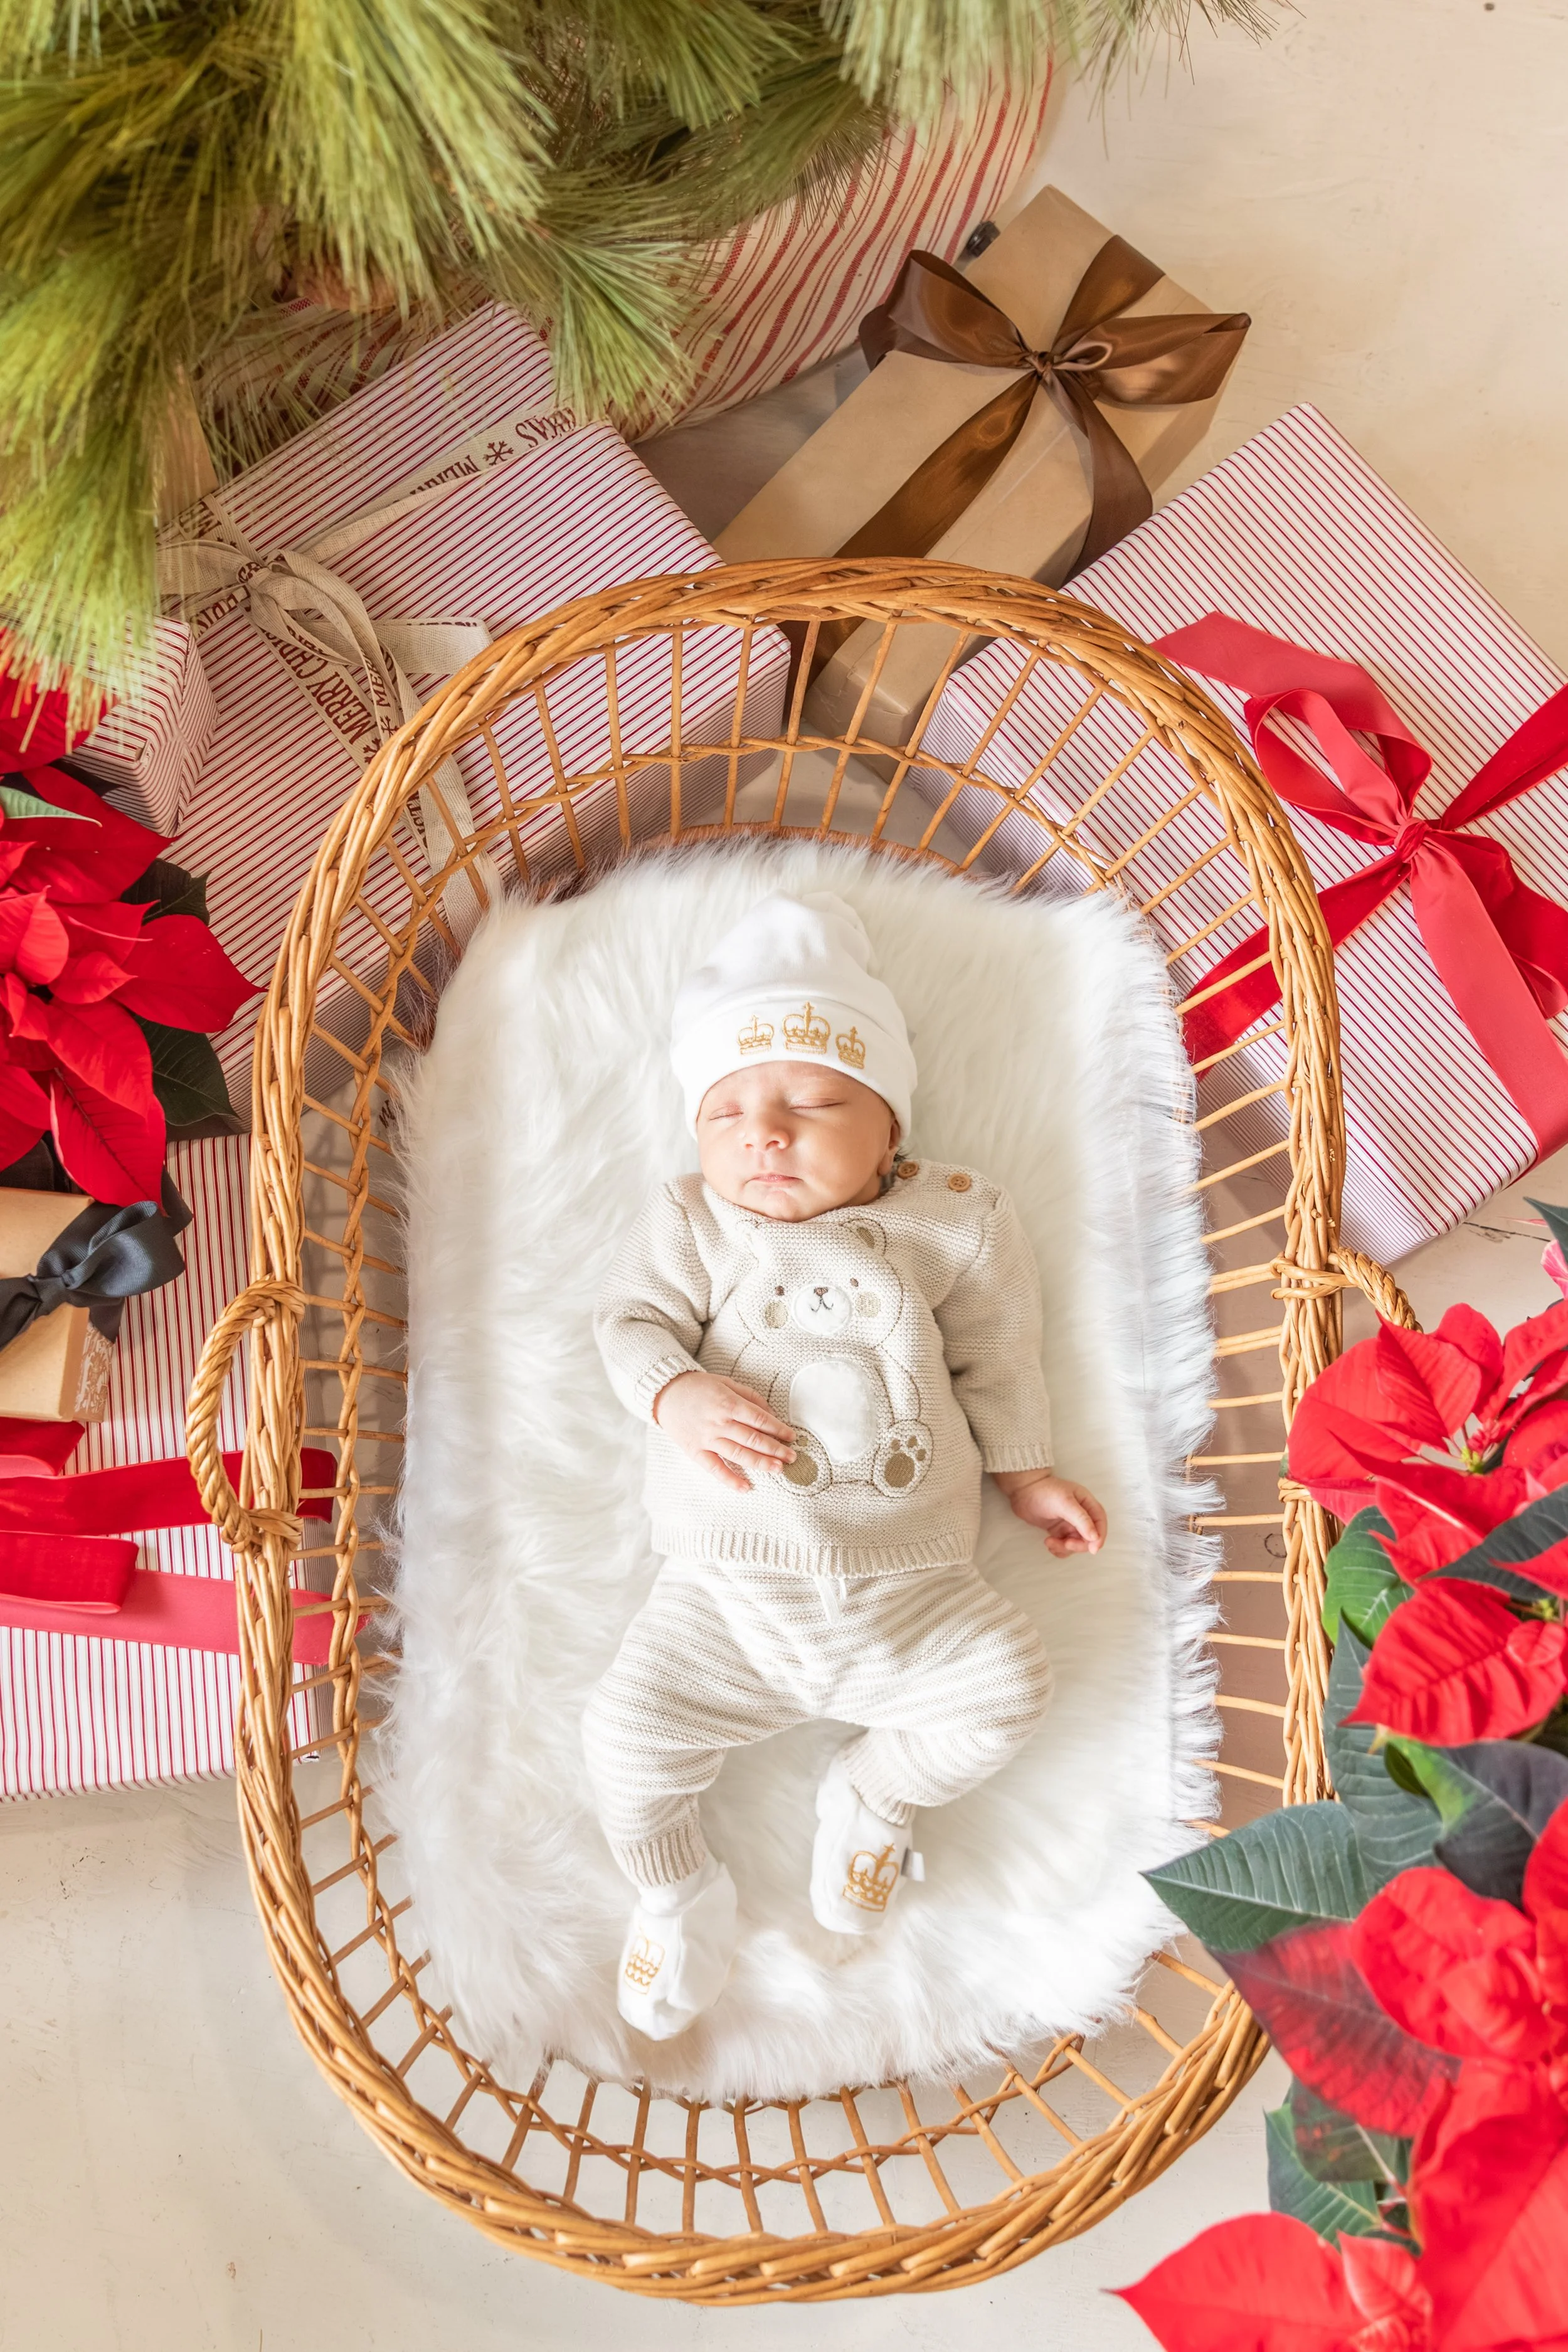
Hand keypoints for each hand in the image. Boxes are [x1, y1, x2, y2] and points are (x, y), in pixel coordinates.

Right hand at [653, 1371, 797, 1492]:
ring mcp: (707, 1439)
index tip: (791, 1437)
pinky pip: (715, 1468)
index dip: (779, 1430)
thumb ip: (750, 1397)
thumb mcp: (727, 1383)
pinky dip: (730, 1479)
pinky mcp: (696, 1451)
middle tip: (792, 1457)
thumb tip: (771, 1413)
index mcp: (729, 1403)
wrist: (665, 1394)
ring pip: (739, 1455)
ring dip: (761, 1463)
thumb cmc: (699, 1387)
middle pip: (754, 1440)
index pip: (760, 1420)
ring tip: (778, 1469)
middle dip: (776, 1449)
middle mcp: (720, 1422)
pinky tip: (745, 1487)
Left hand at [994, 1470, 1106, 1557]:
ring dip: (1065, 1548)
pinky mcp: (1058, 1531)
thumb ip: (1081, 1519)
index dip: (1100, 1536)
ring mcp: (1069, 1523)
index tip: (1093, 1549)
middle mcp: (1081, 1514)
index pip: (1100, 1522)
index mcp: (1086, 1503)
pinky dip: (1059, 1549)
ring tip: (1049, 1541)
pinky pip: (1065, 1546)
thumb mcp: (1065, 1503)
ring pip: (1076, 1544)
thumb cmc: (1044, 1491)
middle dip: (1078, 1544)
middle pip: (1089, 1537)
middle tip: (1065, 1544)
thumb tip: (1095, 1537)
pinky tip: (1048, 1542)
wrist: (1022, 1491)